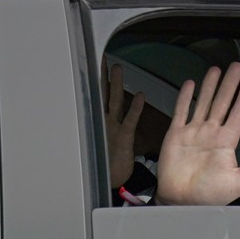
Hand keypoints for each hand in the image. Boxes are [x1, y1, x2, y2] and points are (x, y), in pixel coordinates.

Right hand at [102, 56, 144, 186]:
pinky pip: (129, 120)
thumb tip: (116, 105)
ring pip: (113, 102)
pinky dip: (134, 108)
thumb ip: (113, 121)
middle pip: (103, 93)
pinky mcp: (123, 138)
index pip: (101, 94)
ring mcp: (112, 129)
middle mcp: (104, 121)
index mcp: (102, 120)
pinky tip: (139, 96)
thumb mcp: (110, 138)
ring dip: (115, 85)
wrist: (113, 181)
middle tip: (102, 57)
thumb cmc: (112, 160)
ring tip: (117, 68)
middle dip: (103, 76)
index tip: (100, 61)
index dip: (102, 77)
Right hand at [156, 62, 239, 205]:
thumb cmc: (208, 196)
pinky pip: (181, 111)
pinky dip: (185, 98)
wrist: (180, 202)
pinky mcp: (176, 135)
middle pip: (222, 102)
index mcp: (226, 142)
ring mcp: (193, 132)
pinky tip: (190, 84)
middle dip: (229, 84)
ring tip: (216, 69)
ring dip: (210, 86)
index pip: (239, 113)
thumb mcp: (238, 182)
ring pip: (204, 102)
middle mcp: (211, 133)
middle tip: (236, 67)